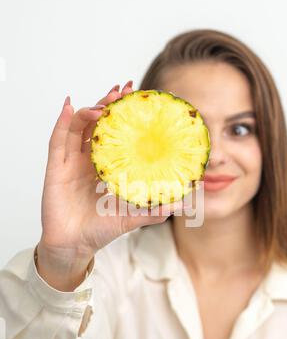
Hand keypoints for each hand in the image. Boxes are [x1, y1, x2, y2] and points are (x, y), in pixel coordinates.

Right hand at [38, 81, 184, 262]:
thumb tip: (179, 204)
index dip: (123, 117)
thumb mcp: (130, 217)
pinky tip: (70, 107)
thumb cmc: (100, 231)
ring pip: (78, 128)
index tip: (136, 98)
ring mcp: (70, 163)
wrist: (74, 247)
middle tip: (121, 91)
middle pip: (96, 125)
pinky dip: (62, 123)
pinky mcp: (55, 169)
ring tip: (104, 103)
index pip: (114, 135)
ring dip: (89, 111)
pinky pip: (57, 141)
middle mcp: (88, 161)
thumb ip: (152, 211)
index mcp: (105, 168)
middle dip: (107, 106)